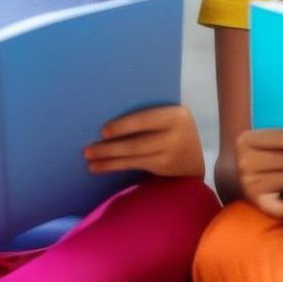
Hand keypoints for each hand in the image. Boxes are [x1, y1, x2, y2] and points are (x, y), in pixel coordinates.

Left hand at [85, 105, 204, 178]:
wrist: (194, 156)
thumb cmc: (171, 128)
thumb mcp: (167, 116)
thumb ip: (149, 115)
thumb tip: (109, 114)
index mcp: (176, 115)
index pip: (146, 120)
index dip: (124, 126)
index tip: (103, 131)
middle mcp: (176, 135)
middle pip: (139, 143)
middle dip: (111, 148)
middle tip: (88, 150)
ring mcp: (171, 154)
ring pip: (135, 157)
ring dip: (109, 160)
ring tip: (89, 161)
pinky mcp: (164, 168)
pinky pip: (135, 166)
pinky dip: (115, 166)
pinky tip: (99, 168)